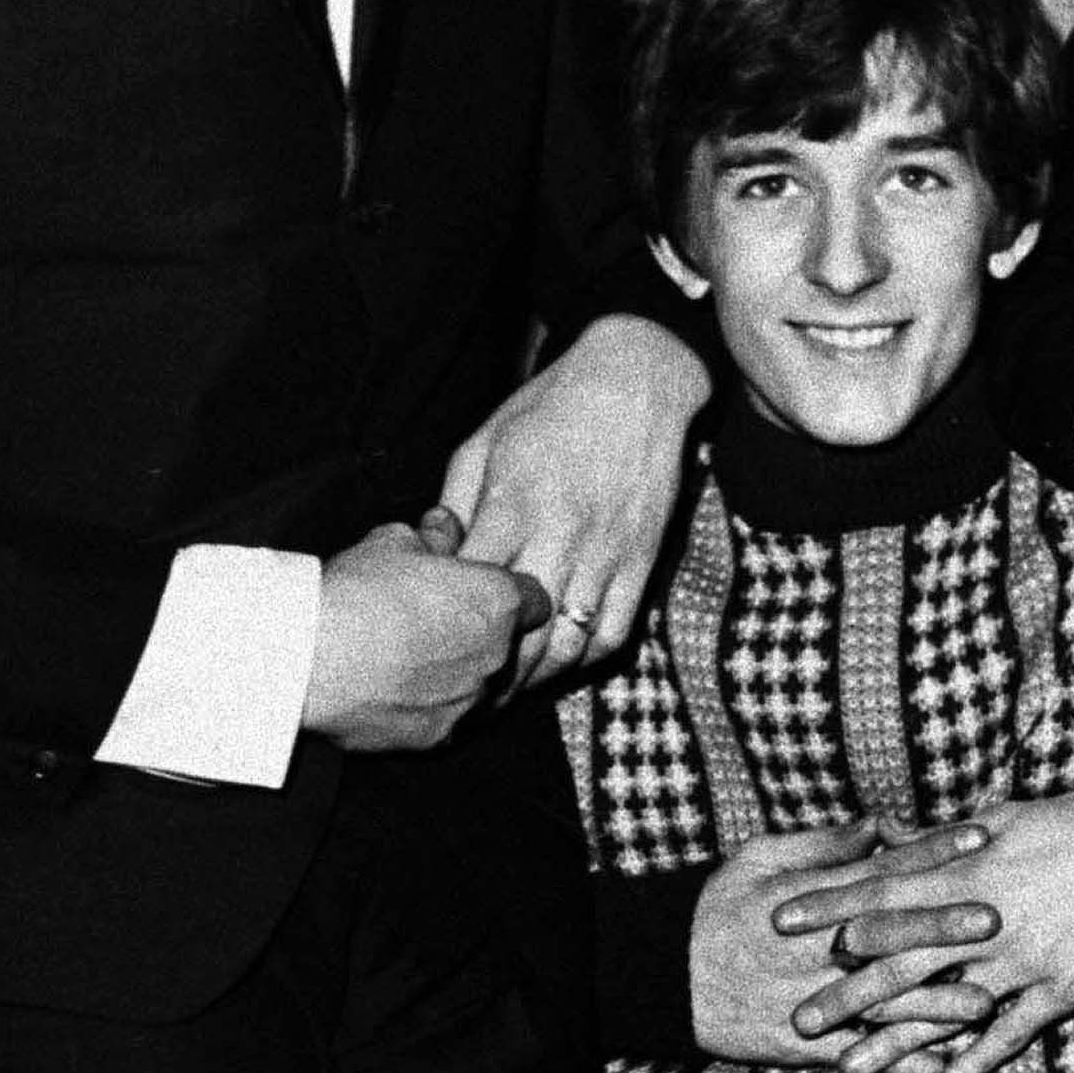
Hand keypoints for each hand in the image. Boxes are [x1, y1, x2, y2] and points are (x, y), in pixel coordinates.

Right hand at [301, 518, 550, 750]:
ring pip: (479, 688)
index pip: (534, 601)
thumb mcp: (393, 543)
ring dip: (457, 676)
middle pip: (508, 648)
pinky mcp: (437, 737)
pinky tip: (395, 693)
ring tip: (412, 662)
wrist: (309, 660)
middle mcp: (495, 656)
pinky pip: (446, 721)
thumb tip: (444, 526)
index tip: (484, 597)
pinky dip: (428, 710)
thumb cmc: (355, 594)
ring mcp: (468, 701)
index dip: (510, 597)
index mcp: (497, 602)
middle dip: (481, 637)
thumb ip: (433, 537)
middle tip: (438, 626)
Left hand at [440, 313, 708, 691]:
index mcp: (514, 504)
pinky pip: (615, 629)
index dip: (449, 624)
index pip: (472, 590)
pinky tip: (563, 660)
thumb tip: (436, 555)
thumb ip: (456, 502)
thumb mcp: (485, 440)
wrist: (636, 382)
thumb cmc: (550, 406)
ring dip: (537, 676)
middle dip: (490, 671)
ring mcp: (607, 552)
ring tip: (510, 688)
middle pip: (520, 632)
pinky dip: (587, 657)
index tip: (431, 641)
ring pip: (569, 643)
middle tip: (466, 690)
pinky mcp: (642, 559)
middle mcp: (562, 535)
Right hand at [684, 820, 996, 1063]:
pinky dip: (898, 1063)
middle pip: (888, 934)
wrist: (666, 978)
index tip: (977, 836)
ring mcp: (811, 999)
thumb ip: (823, 845)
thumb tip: (879, 824)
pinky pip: (857, 1053)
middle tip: (995, 918)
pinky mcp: (803, 1043)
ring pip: (880, 1002)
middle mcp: (815, 950)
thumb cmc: (717, 908)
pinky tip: (940, 1069)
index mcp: (810, 899)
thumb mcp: (759, 858)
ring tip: (984, 1004)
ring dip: (933, 1004)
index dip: (931, 851)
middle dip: (942, 927)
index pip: (880, 869)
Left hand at [776, 788, 1073, 1072]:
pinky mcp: (1060, 987)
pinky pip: (1012, 1030)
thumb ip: (947, 837)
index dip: (830, 906)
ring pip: (948, 1007)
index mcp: (970, 870)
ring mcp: (1023, 960)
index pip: (884, 891)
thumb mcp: (1007, 817)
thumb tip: (894, 838)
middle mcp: (989, 921)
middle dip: (845, 993)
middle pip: (902, 962)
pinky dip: (978, 1056)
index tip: (779, 920)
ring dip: (897, 1041)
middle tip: (796, 1019)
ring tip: (850, 1068)